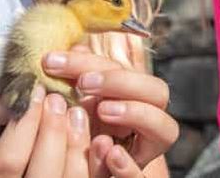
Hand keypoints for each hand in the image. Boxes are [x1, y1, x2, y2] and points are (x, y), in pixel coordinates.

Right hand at [0, 87, 93, 177]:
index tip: (35, 91)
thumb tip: (25, 94)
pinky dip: (100, 162)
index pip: (8, 162)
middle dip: (53, 131)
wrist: (6, 171)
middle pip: (43, 175)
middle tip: (57, 99)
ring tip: (77, 113)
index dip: (24, 125)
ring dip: (77, 143)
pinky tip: (101, 139)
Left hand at [42, 48, 178, 173]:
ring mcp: (146, 147)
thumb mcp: (69, 101)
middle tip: (83, 83)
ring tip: (102, 110)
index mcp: (133, 92)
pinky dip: (127, 166)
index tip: (53, 62)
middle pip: (157, 91)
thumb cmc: (74, 129)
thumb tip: (60, 54)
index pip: (124, 66)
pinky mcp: (134, 174)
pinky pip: (141, 174)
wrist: (76, 167)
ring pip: (166, 128)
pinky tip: (109, 154)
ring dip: (136, 113)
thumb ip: (72, 79)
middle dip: (121, 81)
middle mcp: (148, 117)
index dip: (89, 60)